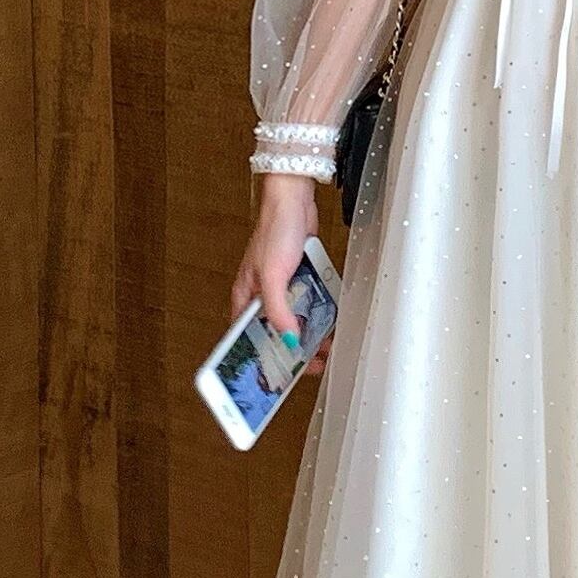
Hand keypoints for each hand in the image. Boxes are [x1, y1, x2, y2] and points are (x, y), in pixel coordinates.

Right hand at [231, 171, 328, 379]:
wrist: (294, 200)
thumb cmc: (275, 231)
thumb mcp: (273, 276)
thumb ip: (279, 311)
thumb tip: (290, 340)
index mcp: (245, 298)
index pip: (247, 338)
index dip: (261, 359)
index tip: (277, 377)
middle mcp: (261, 295)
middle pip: (275, 332)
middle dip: (293, 350)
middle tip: (312, 364)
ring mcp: (282, 287)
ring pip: (295, 319)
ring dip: (310, 332)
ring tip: (327, 346)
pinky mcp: (300, 277)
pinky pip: (310, 302)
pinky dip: (319, 313)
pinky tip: (332, 321)